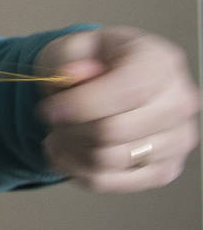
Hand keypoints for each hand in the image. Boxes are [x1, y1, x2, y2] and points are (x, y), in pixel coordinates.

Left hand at [37, 27, 198, 190]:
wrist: (103, 81)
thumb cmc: (89, 62)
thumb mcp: (73, 47)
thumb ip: (69, 59)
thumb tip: (71, 75)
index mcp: (161, 63)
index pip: (129, 92)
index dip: (82, 105)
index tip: (48, 110)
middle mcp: (180, 103)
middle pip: (115, 131)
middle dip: (69, 127)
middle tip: (52, 119)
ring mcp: (177, 140)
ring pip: (108, 160)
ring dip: (69, 149)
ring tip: (58, 133)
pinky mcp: (163, 170)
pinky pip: (108, 182)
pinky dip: (76, 170)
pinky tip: (67, 151)